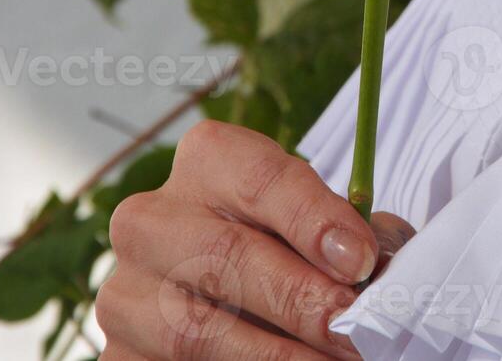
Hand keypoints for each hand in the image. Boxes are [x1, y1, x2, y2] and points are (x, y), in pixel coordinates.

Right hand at [98, 120, 414, 360]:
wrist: (227, 296)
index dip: (313, 219)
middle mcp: (151, 218)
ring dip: (276, 354)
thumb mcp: (322, 227)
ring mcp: (124, 288)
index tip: (360, 261)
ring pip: (196, 328)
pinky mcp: (117, 353)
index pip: (260, 179)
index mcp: (208, 161)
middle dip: (299, 296)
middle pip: (225, 254)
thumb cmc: (289, 248)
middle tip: (352, 326)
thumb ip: (350, 236)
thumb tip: (383, 271)